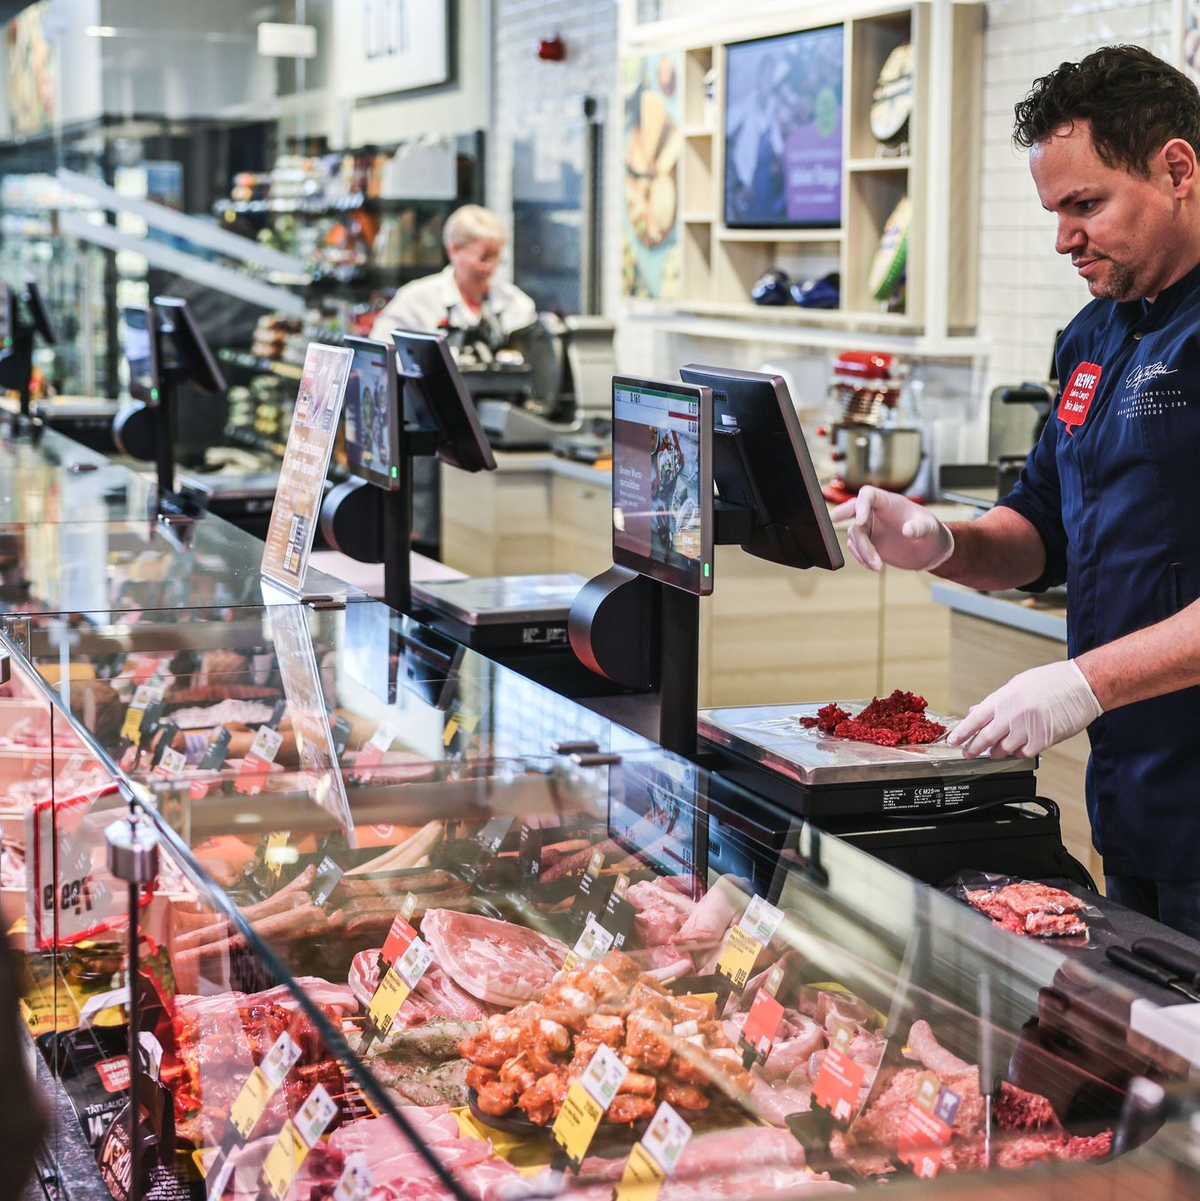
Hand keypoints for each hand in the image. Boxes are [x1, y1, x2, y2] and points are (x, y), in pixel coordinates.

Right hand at [830, 486, 954, 572]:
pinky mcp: (868, 543)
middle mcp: (876, 513)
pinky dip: (862, 558)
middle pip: (852, 509)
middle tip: (832, 520)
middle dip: (841, 514)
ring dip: (862, 551)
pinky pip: (856, 549)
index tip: (860, 520)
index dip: (860, 505)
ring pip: (854, 535)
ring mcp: (870, 528)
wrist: (929, 552)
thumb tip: (908, 531)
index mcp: (889, 502)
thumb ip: (920, 528)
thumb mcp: (931, 529)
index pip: (867, 495)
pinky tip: (875, 566)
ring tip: (877, 565)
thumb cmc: (932, 533)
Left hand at [948, 660, 1102, 758]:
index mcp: (1004, 698)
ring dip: (996, 752)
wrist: (1082, 685)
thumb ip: (996, 700)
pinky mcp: (1043, 739)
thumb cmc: (1052, 682)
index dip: (961, 732)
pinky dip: (1018, 753)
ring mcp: (1028, 728)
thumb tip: (977, 711)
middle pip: (985, 738)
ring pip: (1003, 749)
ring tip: (994, 751)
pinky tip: (1017, 748)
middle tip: (967, 753)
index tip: (953, 740)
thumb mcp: (1018, 684)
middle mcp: (1013, 714)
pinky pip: (1024, 753)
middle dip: (973, 748)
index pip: (975, 719)